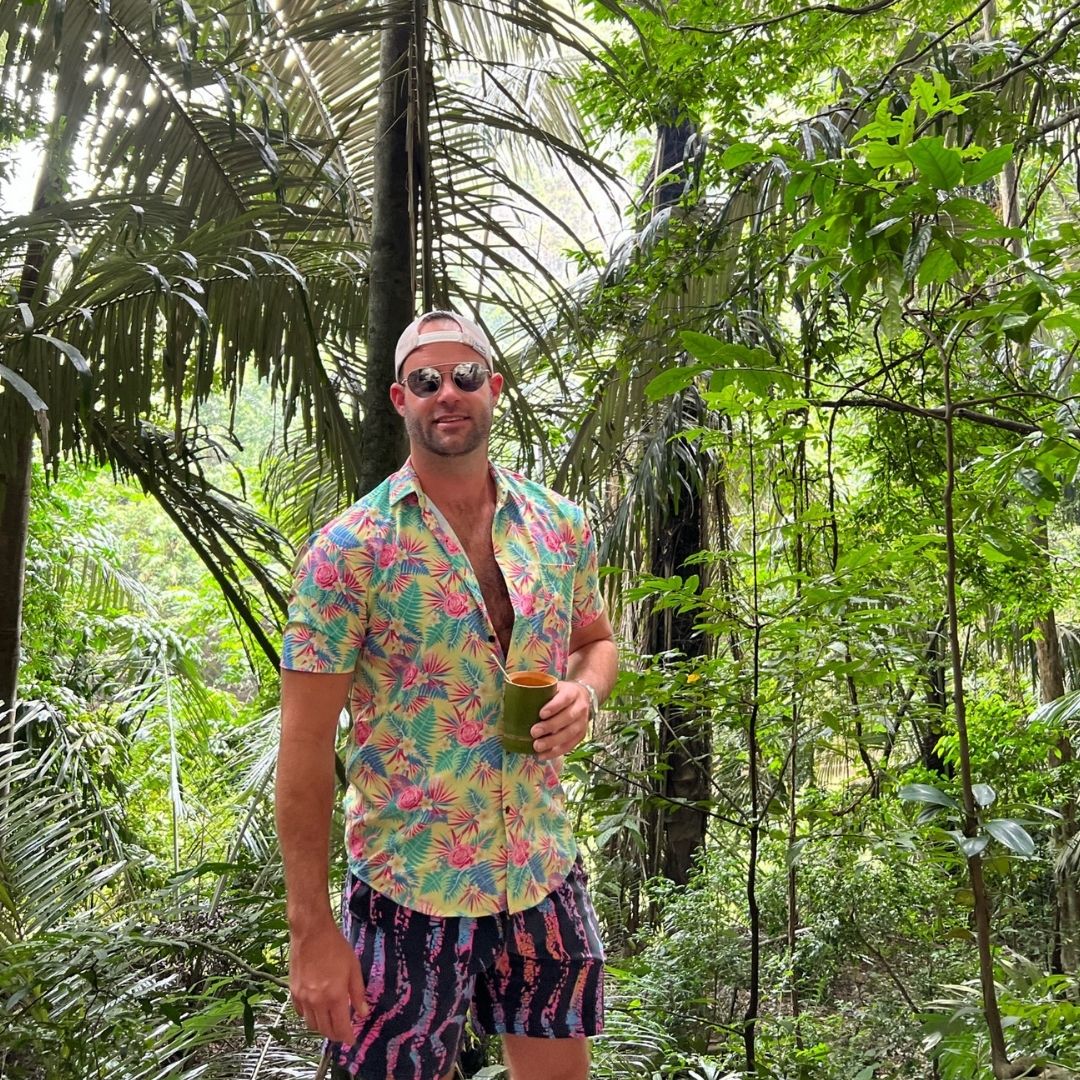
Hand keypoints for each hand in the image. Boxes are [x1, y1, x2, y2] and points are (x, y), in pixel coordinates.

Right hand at [289, 919, 368, 1042]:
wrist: (311, 932)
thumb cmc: (336, 947)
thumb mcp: (353, 968)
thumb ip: (358, 993)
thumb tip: (363, 1012)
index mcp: (334, 996)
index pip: (341, 1027)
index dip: (347, 1037)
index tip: (352, 1040)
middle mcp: (316, 1001)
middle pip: (325, 1030)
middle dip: (335, 1035)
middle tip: (343, 1032)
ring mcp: (302, 997)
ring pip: (311, 1024)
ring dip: (322, 1027)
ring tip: (330, 1022)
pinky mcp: (293, 991)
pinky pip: (300, 1013)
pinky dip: (309, 1016)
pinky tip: (316, 1010)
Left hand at [532, 680, 590, 758]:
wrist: (582, 697)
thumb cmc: (560, 693)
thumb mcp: (553, 687)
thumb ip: (540, 692)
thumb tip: (514, 699)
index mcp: (572, 692)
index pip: (565, 699)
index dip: (554, 707)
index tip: (541, 714)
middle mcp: (580, 707)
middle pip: (567, 718)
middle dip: (550, 726)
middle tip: (534, 732)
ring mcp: (582, 722)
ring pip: (569, 734)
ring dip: (552, 742)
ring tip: (536, 746)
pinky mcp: (581, 735)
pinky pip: (569, 746)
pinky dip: (555, 752)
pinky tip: (542, 755)